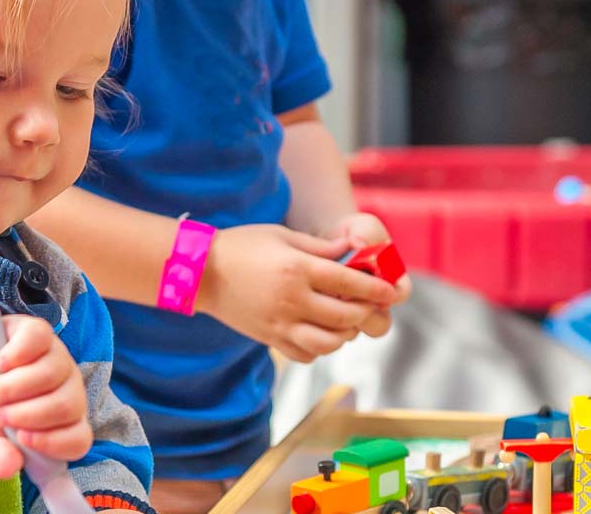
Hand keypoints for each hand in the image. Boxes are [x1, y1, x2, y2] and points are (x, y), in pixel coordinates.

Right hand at [0, 315, 89, 478]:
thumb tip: (7, 468)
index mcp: (62, 423)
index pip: (78, 439)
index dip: (56, 442)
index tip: (24, 440)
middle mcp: (66, 390)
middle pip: (68, 405)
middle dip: (28, 414)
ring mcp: (56, 358)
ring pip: (52, 374)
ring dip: (15, 387)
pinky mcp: (38, 332)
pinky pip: (38, 339)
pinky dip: (16, 354)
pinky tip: (0, 362)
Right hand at [194, 223, 402, 362]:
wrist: (201, 273)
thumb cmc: (242, 245)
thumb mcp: (282, 235)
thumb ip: (319, 246)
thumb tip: (351, 249)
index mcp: (297, 269)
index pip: (348, 282)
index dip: (374, 288)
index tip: (390, 291)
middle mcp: (292, 299)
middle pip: (345, 315)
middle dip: (364, 311)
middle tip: (369, 305)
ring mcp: (280, 323)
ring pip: (328, 343)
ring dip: (344, 334)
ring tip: (345, 322)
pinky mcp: (269, 338)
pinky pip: (304, 354)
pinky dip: (320, 349)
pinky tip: (321, 333)